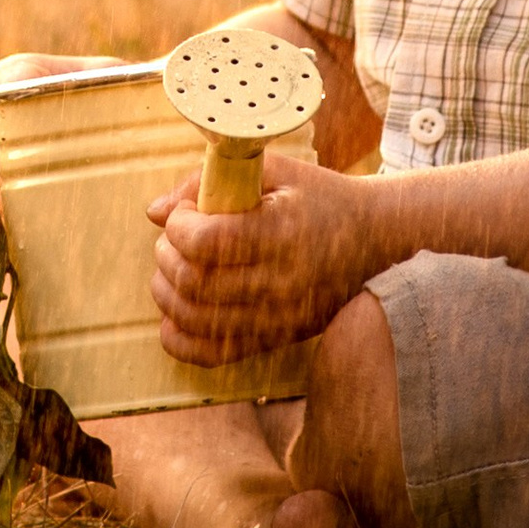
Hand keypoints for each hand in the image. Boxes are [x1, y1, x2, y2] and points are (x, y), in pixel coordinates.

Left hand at [146, 148, 380, 362]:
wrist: (374, 241)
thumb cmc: (319, 198)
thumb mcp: (274, 172)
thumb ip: (210, 180)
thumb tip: (154, 212)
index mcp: (282, 233)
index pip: (207, 243)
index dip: (178, 226)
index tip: (184, 214)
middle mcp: (282, 283)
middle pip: (195, 282)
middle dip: (167, 256)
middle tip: (175, 238)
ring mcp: (278, 319)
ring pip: (195, 319)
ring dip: (166, 291)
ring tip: (174, 267)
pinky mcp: (275, 339)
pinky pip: (210, 355)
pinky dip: (179, 338)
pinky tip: (176, 310)